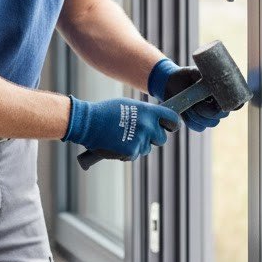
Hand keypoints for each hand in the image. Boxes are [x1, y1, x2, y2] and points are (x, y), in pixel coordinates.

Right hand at [63, 96, 179, 160]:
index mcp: (148, 111)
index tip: (171, 127)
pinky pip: (134, 155)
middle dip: (154, 138)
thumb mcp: (129, 105)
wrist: (88, 123)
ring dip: (138, 145)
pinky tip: (116, 144)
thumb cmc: (106, 112)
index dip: (173, 124)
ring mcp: (140, 140)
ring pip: (147, 148)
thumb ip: (144, 113)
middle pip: (162, 138)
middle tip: (141, 134)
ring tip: (122, 137)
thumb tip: (155, 119)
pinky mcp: (131, 152)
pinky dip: (127, 152)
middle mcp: (147, 126)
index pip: (173, 119)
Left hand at [149, 59, 230, 132]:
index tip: (222, 102)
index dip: (235, 105)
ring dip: (199, 115)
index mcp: (222, 94)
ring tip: (189, 103)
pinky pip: (199, 127)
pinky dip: (191, 120)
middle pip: (222, 115)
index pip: (236, 103)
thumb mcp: (195, 72)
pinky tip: (186, 110)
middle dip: (209, 110)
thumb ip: (204, 76)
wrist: (171, 83)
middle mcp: (218, 106)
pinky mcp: (197, 122)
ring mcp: (208, 116)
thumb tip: (208, 78)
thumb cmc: (186, 76)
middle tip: (197, 101)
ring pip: (211, 123)